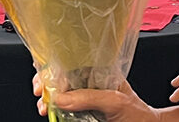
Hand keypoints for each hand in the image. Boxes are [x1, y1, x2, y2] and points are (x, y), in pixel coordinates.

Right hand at [36, 79, 157, 121]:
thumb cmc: (137, 113)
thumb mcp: (116, 101)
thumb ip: (91, 97)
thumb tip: (62, 97)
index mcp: (101, 73)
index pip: (74, 63)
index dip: (56, 68)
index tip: (45, 78)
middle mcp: (90, 85)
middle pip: (61, 78)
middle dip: (46, 82)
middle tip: (41, 92)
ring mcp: (84, 100)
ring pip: (58, 95)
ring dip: (47, 99)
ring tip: (44, 107)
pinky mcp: (80, 115)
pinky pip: (62, 111)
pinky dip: (52, 110)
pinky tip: (48, 112)